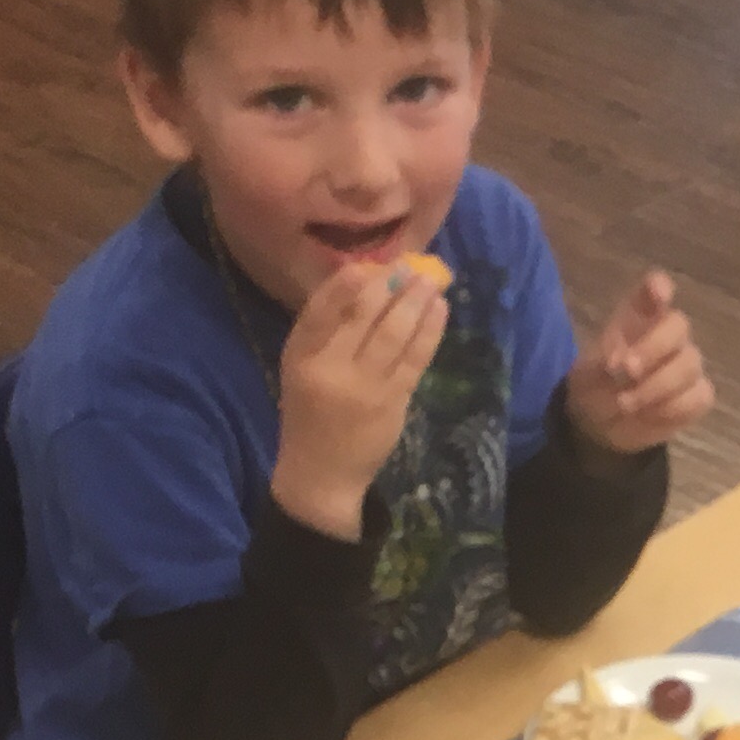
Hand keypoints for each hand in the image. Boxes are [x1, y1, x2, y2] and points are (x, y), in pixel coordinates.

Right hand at [269, 259, 449, 538]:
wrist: (321, 474)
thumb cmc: (310, 412)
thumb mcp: (301, 368)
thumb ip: (325, 331)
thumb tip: (365, 278)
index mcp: (300, 358)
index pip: (319, 314)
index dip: (343, 286)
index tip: (366, 265)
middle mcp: (329, 370)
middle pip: (363, 319)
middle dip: (390, 287)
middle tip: (411, 266)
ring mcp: (363, 389)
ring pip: (393, 336)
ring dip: (416, 303)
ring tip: (431, 281)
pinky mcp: (392, 404)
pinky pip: (415, 360)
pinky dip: (429, 331)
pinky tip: (439, 310)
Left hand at [561, 272, 713, 458]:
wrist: (598, 424)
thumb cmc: (594, 385)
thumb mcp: (586, 371)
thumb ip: (604, 361)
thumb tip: (624, 364)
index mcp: (637, 317)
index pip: (654, 289)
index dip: (660, 287)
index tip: (659, 294)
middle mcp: (667, 334)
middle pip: (678, 326)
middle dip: (654, 348)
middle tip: (627, 370)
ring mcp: (685, 365)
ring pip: (689, 365)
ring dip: (656, 387)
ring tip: (625, 403)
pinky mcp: (696, 396)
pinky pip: (698, 397)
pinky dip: (672, 409)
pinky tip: (649, 415)